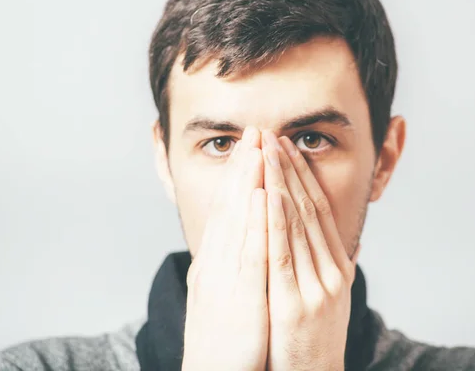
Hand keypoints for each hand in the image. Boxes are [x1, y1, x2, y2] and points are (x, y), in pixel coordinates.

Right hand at [182, 126, 268, 370]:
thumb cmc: (227, 342)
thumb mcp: (227, 296)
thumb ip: (237, 268)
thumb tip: (249, 245)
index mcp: (215, 264)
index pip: (228, 212)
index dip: (239, 177)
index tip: (250, 148)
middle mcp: (215, 265)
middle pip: (230, 209)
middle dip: (243, 168)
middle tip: (253, 132)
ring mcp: (224, 279)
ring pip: (238, 222)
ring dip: (248, 183)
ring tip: (258, 149)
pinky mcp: (239, 297)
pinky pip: (249, 254)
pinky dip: (254, 222)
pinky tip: (260, 196)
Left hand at [261, 130, 359, 370]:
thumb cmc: (315, 339)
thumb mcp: (332, 298)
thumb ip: (336, 265)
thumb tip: (347, 240)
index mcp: (338, 266)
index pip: (318, 210)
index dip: (302, 176)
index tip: (285, 148)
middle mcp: (331, 271)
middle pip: (308, 209)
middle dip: (288, 170)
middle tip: (272, 137)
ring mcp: (316, 287)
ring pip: (296, 224)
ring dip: (279, 184)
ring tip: (266, 152)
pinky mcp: (296, 304)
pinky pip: (282, 254)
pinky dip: (275, 221)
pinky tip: (265, 194)